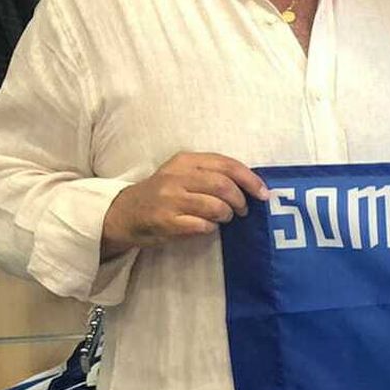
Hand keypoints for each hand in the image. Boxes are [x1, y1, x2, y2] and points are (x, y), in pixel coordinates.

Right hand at [101, 152, 269, 255]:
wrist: (125, 212)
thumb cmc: (164, 193)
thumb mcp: (184, 174)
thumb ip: (212, 174)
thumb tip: (252, 186)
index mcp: (186, 160)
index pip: (227, 165)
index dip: (250, 180)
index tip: (264, 194)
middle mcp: (177, 176)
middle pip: (223, 186)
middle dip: (240, 201)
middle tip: (242, 211)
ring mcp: (169, 198)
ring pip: (215, 206)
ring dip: (226, 215)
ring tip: (223, 218)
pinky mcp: (164, 220)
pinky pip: (200, 225)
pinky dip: (210, 228)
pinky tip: (206, 227)